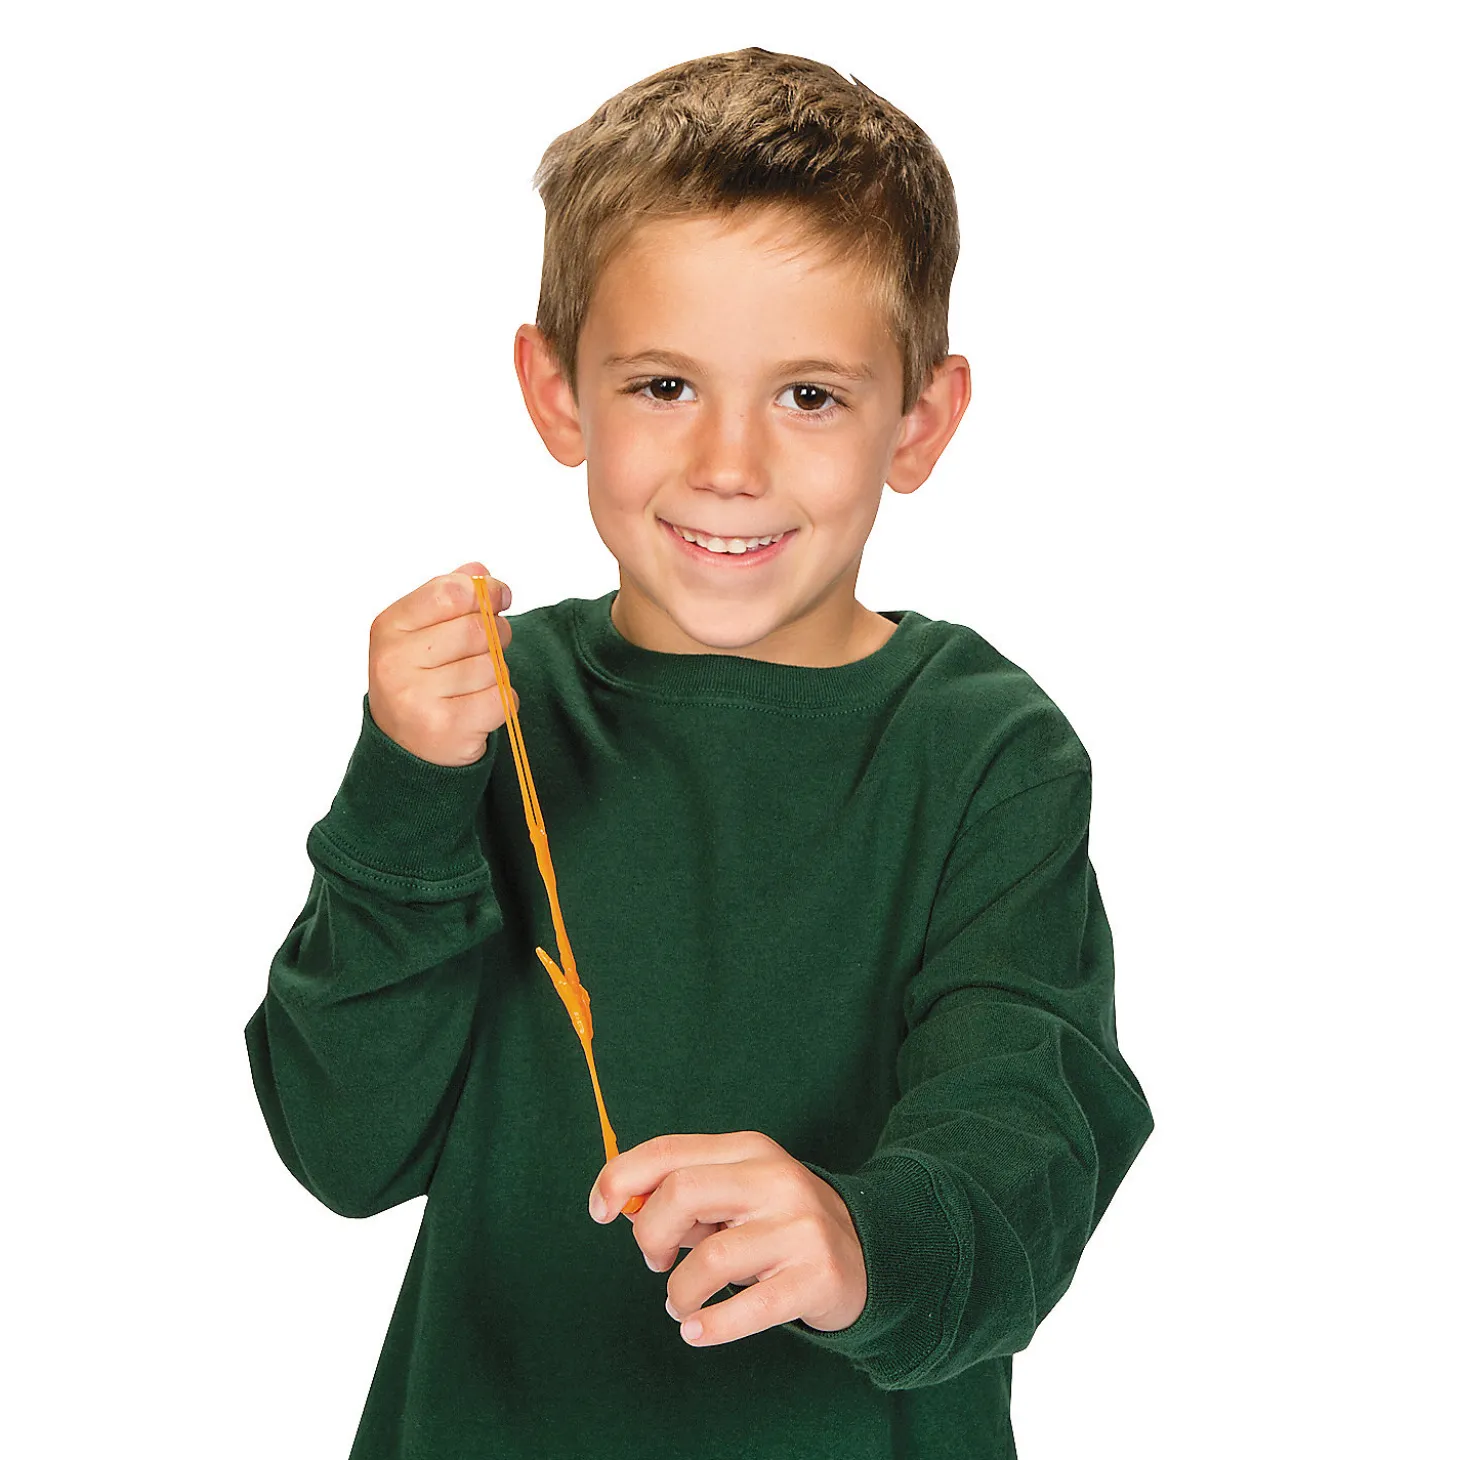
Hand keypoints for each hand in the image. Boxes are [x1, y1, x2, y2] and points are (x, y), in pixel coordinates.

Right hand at [367, 561, 516, 766]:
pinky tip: (478, 707)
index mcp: (389, 628)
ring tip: (473, 684)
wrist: (405, 748)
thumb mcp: (419, 632)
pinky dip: (503, 700)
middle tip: (490, 645)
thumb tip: (479, 572)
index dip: (485, 591)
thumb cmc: (418, 679)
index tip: (500, 595)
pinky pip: (502, 698)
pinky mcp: (447, 728)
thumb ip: (448, 596)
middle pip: (477, 629)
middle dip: (497, 633)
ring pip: (493, 666)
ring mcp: (418, 698)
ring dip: (496, 673)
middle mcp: (396, 663)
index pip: (449, 593)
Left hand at [588, 1131, 867, 1346]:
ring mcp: (799, 1229)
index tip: (597, 1210)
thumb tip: (622, 1203)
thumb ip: (686, 1192)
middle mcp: (776, 1180)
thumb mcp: (739, 1191)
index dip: (620, 1177)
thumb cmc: (779, 1223)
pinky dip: (710, 1326)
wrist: (868, 1253)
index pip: (670, 1151)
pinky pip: (747, 1308)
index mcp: (750, 1150)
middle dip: (650, 1234)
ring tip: (682, 1302)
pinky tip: (697, 1330)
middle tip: (655, 1260)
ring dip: (679, 1291)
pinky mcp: (815, 1278)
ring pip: (710, 1259)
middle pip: (683, 1193)